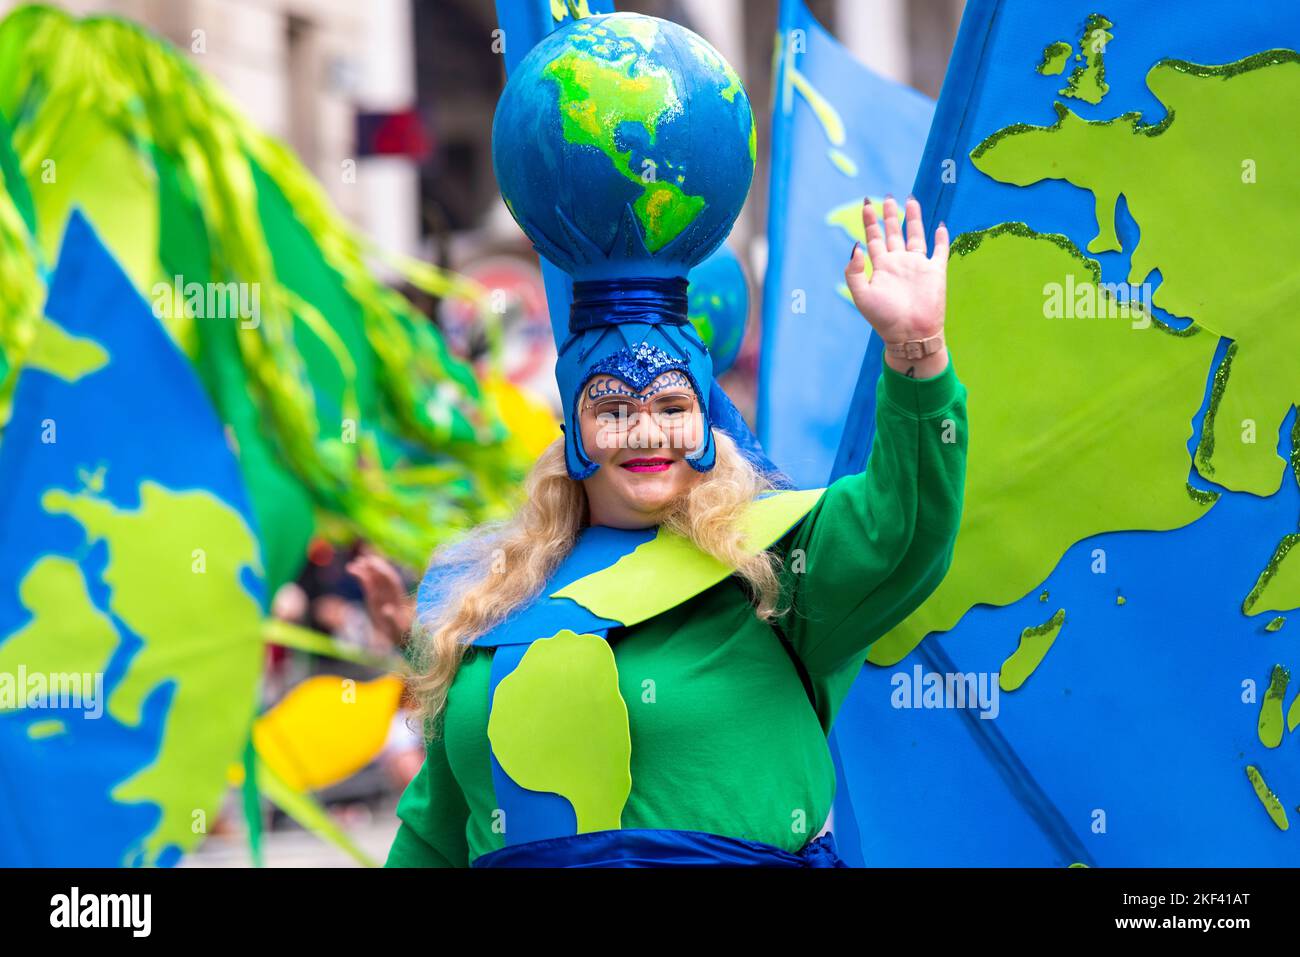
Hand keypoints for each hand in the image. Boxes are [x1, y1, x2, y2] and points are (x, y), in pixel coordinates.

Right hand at [346, 549, 414, 646]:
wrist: (399, 638)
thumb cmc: (399, 634)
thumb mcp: (396, 629)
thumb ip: (392, 619)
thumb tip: (387, 609)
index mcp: (397, 599)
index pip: (391, 581)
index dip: (383, 571)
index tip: (374, 564)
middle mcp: (390, 595)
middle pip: (383, 577)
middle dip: (374, 567)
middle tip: (363, 559)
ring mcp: (382, 596)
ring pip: (374, 579)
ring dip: (366, 570)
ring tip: (355, 563)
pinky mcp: (374, 599)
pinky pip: (368, 585)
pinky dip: (361, 576)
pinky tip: (352, 569)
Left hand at [844, 196, 949, 376]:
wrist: (910, 334)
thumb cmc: (884, 318)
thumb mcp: (861, 295)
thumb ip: (854, 271)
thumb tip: (856, 245)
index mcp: (881, 266)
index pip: (874, 238)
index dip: (870, 222)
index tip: (866, 205)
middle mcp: (899, 262)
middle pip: (893, 232)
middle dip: (890, 215)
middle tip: (888, 197)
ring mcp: (918, 265)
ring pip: (916, 235)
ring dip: (913, 219)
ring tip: (910, 200)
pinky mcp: (935, 271)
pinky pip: (939, 250)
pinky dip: (941, 238)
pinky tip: (939, 226)